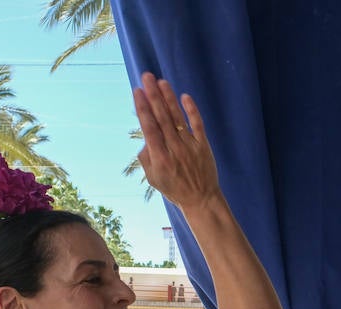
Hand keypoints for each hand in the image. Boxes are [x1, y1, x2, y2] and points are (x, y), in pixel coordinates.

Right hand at [132, 72, 220, 211]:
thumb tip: (145, 137)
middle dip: (153, 96)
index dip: (143, 108)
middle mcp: (174, 150)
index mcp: (160, 158)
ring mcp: (190, 146)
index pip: (149, 128)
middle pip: (162, 118)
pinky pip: (197, 124)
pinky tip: (184, 97)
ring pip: (177, 118)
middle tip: (147, 77)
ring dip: (169, 98)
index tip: (137, 91)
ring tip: (161, 82)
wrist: (201, 199)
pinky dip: (191, 110)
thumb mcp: (152, 178)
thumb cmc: (174, 188)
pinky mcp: (203, 145)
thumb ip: (145, 157)